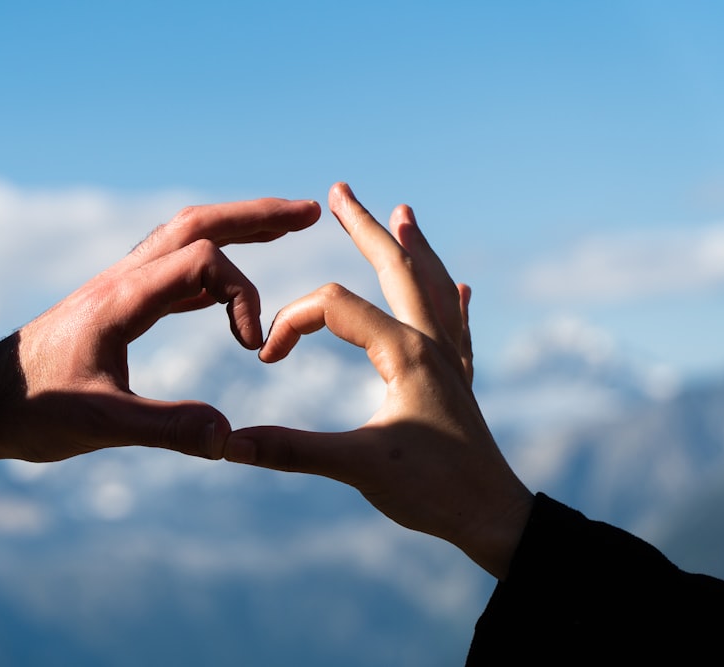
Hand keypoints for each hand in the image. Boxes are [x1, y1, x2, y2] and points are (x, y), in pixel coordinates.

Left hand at [0, 197, 319, 462]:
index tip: (252, 349)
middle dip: (257, 217)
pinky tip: (228, 287)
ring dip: (237, 230)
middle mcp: (124, 279)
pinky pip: (175, 269)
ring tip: (283, 228)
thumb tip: (228, 437)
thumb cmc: (30, 411)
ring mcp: (121, 287)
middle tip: (308, 214)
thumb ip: (165, 428)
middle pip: (199, 223)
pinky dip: (213, 267)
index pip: (202, 260)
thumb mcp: (98, 426)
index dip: (242, 297)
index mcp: (122, 298)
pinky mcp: (118, 304)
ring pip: (186, 238)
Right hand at [225, 183, 531, 578]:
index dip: (290, 323)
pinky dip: (453, 299)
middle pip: (396, 267)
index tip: (265, 359)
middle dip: (364, 227)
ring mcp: (450, 360)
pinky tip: (462, 286)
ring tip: (405, 213)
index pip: (333, 306)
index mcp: (403, 352)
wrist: (494, 518)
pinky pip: (457, 326)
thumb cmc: (432, 492)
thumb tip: (229, 444)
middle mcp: (430, 343)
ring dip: (413, 247)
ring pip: (431, 286)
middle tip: (341, 190)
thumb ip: (291, 450)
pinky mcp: (459, 381)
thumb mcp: (356, 468)